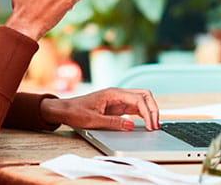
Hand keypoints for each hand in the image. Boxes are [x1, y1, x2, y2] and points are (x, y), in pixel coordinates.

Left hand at [40, 88, 159, 130]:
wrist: (65, 110)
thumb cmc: (75, 112)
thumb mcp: (93, 120)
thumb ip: (113, 122)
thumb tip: (131, 125)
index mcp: (113, 93)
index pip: (138, 98)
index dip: (147, 112)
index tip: (150, 125)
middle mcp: (118, 94)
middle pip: (144, 95)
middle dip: (153, 109)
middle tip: (156, 125)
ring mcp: (118, 99)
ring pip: (141, 100)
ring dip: (149, 111)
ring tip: (153, 126)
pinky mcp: (117, 106)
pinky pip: (135, 107)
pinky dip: (143, 114)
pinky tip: (146, 123)